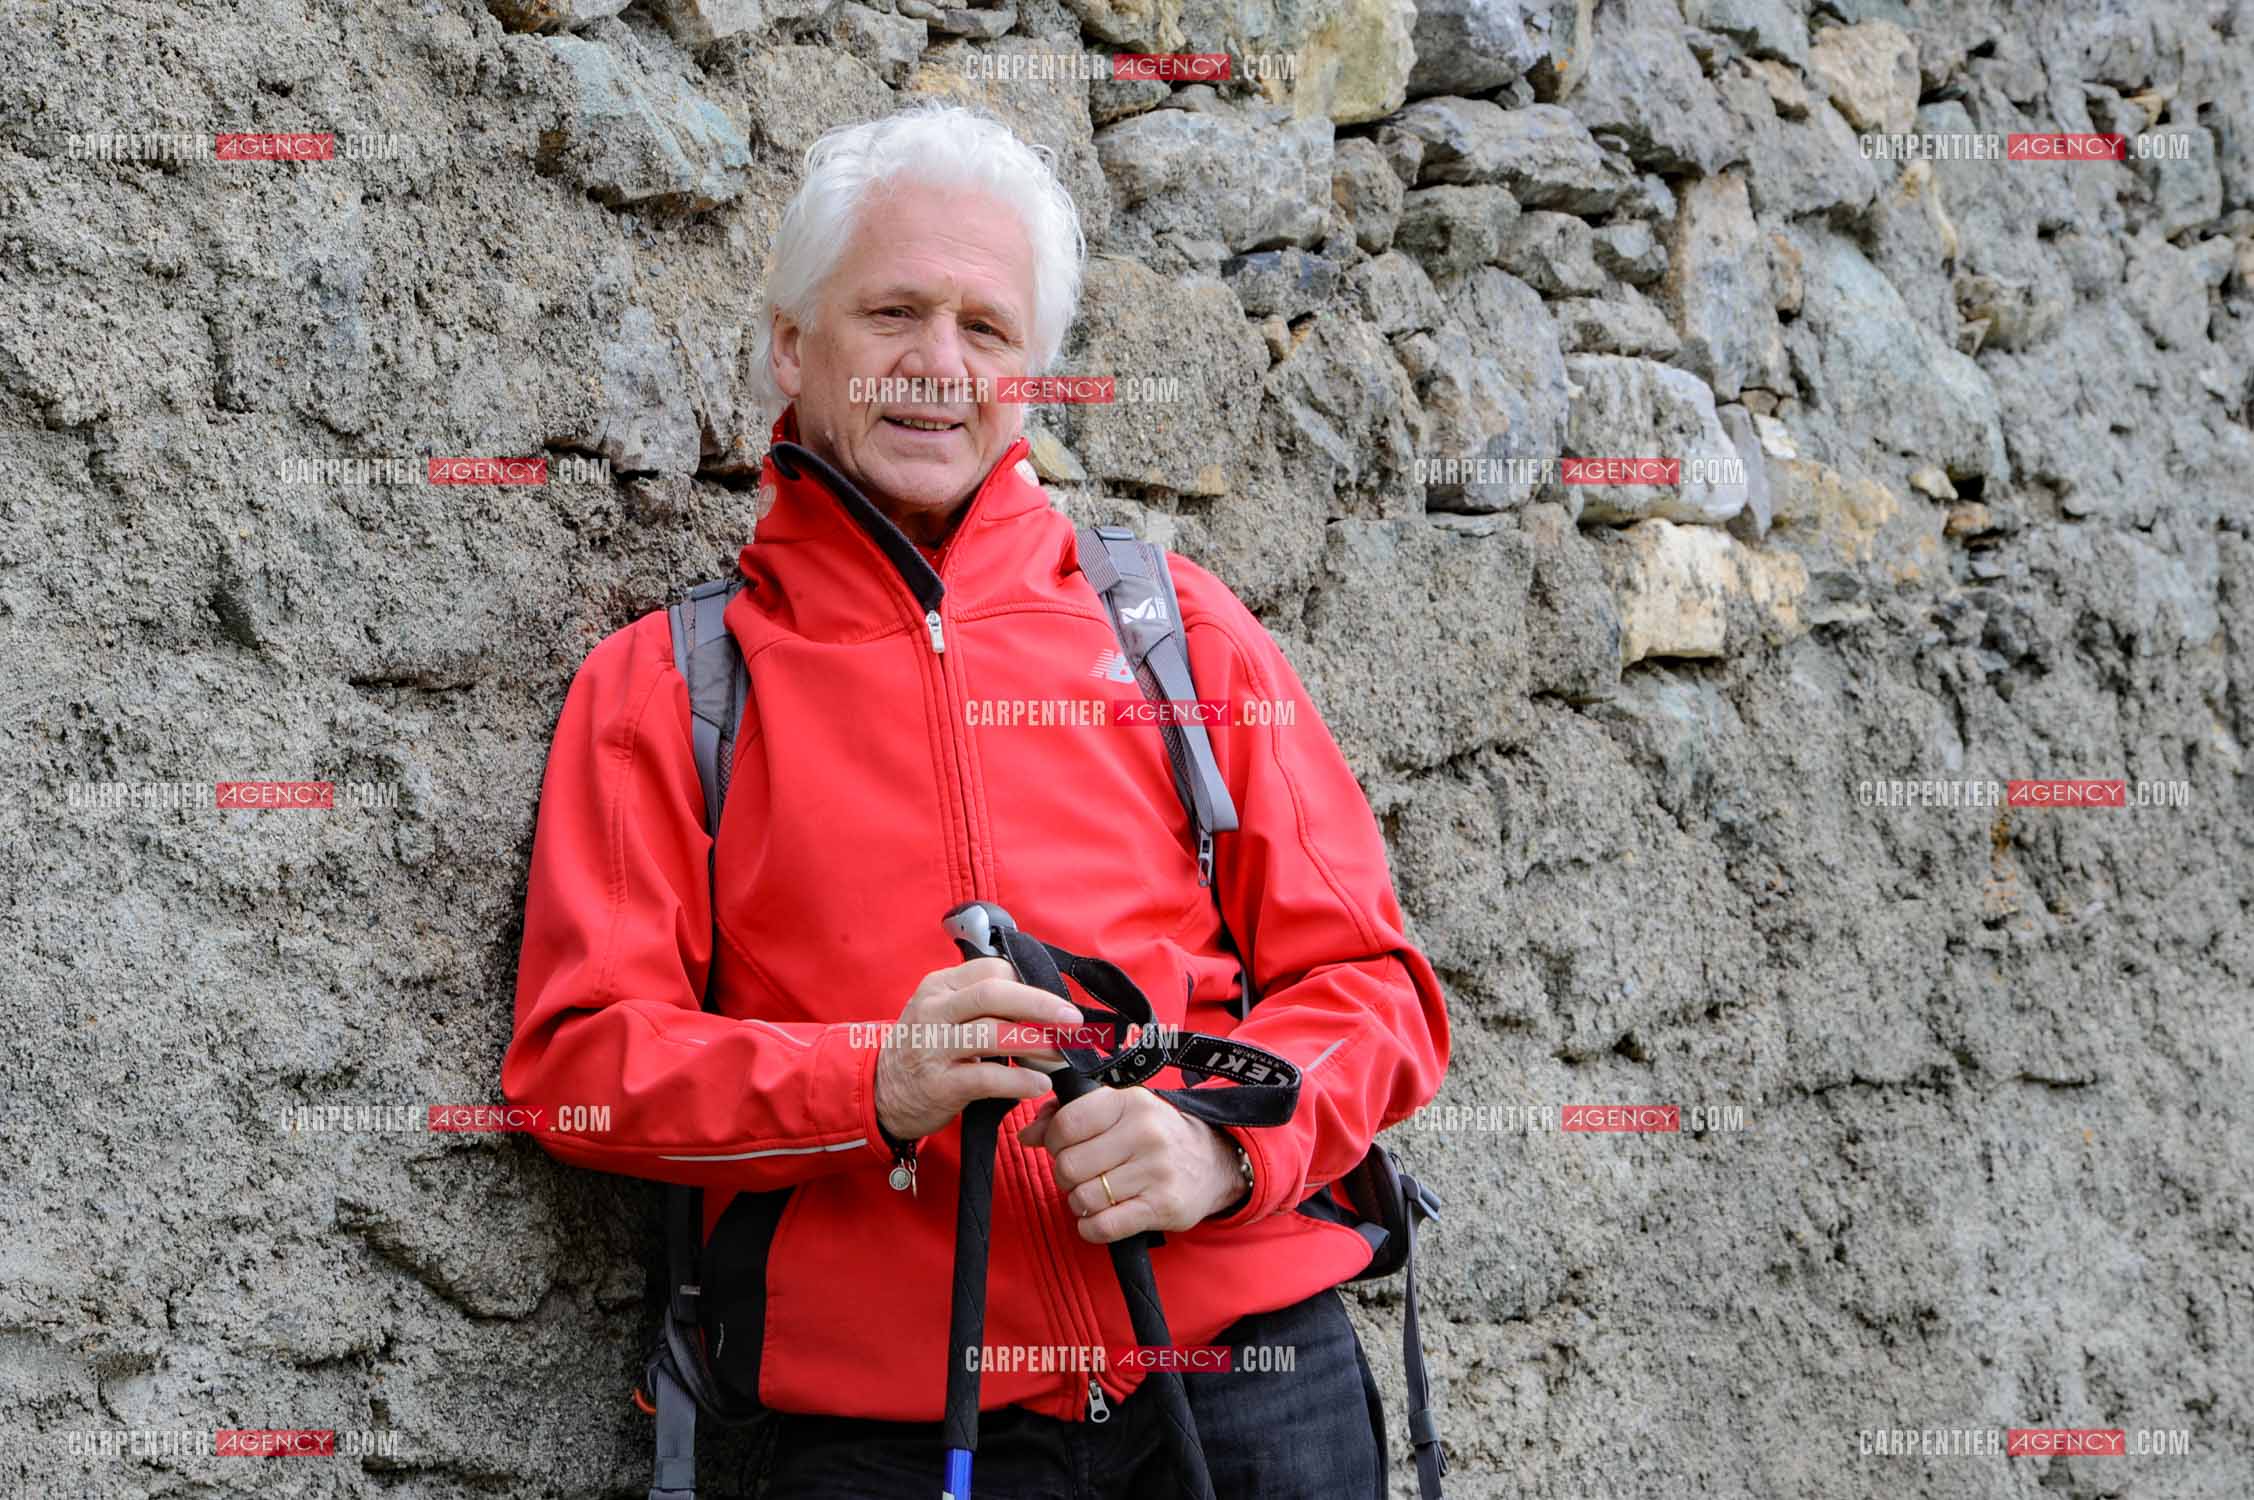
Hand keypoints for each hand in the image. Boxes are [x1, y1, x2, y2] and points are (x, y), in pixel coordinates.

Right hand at [874, 958, 1083, 1141]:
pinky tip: (1039, 1084)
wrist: (879, 1093)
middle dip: (1041, 1004)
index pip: (992, 970)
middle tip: (1073, 1019)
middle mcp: (933, 1011)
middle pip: (994, 994)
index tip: (1056, 1000)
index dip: (1030, 982)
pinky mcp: (938, 1084)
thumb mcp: (942, 1013)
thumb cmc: (924, 1049)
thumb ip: (980, 1003)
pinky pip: (986, 1077)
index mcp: (939, 986)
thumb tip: (1043, 1002)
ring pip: (992, 1033)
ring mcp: (933, 1047)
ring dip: (1036, 1041)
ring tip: (1063, 1052)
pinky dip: (1019, 1080)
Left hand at [1016, 1086, 1244, 1244]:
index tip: (1062, 1147)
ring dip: (1080, 1202)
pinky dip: (1091, 1228)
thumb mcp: (1116, 1110)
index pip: (1067, 1124)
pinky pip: (1103, 1226)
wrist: (1212, 1162)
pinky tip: (1098, 1219)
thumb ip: (1066, 1114)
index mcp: (1129, 1101)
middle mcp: (1145, 1132)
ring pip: (1084, 1197)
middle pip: (1070, 1165)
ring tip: (1096, 1193)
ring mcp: (1156, 1171)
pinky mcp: (1162, 1206)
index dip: (1053, 1141)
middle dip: (1065, 1175)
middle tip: (1080, 1175)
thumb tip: (1027, 1135)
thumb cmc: (1151, 1134)